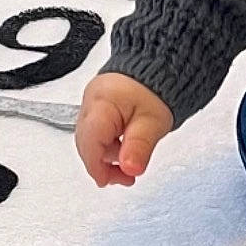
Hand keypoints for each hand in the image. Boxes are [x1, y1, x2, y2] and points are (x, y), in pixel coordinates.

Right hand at [74, 73, 174, 187]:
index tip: (108, 181)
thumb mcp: (153, 121)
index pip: (90, 143)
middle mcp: (91, 102)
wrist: (159, 64)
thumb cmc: (156, 86)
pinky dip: (108, 145)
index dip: (97, 167)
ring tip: (129, 166)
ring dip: (106, 156)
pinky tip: (124, 150)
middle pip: (86, 143)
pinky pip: (96, 131)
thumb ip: (140, 146)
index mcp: (101, 103)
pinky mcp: (98, 106)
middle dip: (102, 165)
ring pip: (90, 139)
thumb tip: (130, 169)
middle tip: (124, 178)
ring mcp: (92, 103)